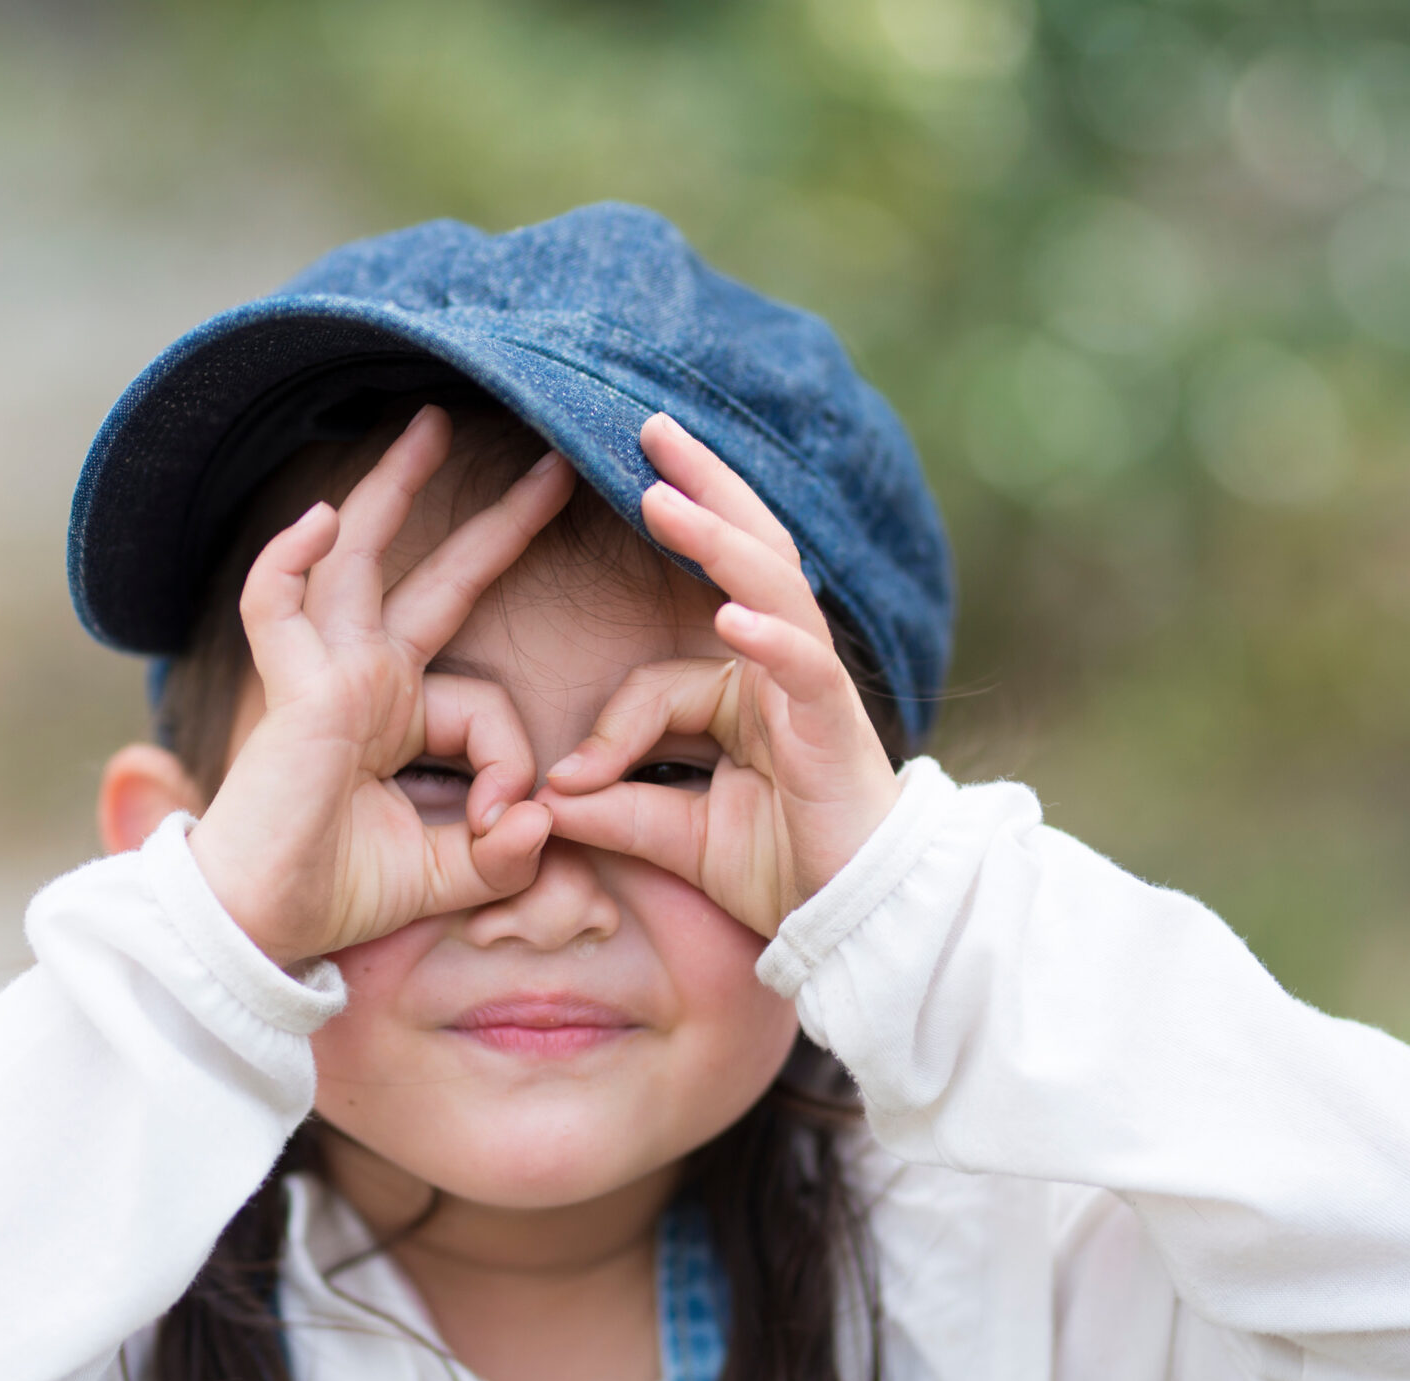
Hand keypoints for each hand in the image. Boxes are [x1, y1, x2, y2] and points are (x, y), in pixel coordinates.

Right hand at [187, 406, 575, 965]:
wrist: (258, 928)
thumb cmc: (334, 896)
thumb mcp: (445, 876)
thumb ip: (502, 855)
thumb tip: (545, 819)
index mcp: (398, 719)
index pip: (485, 703)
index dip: (510, 760)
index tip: (511, 824)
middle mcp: (365, 683)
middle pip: (435, 581)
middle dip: (495, 524)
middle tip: (554, 464)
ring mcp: (326, 678)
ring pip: (359, 561)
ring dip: (393, 490)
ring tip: (433, 426)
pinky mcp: (294, 693)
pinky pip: (277, 606)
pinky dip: (290, 560)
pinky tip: (318, 519)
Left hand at [535, 414, 901, 938]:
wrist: (863, 925)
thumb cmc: (785, 872)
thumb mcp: (679, 837)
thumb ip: (619, 809)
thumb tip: (546, 798)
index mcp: (746, 693)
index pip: (661, 679)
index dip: (611, 730)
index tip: (566, 786)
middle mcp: (783, 672)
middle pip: (746, 558)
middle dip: (700, 489)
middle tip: (650, 426)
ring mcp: (814, 692)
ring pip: (773, 591)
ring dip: (718, 540)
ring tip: (665, 494)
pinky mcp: (837, 729)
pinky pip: (805, 669)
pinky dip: (771, 639)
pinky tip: (734, 617)